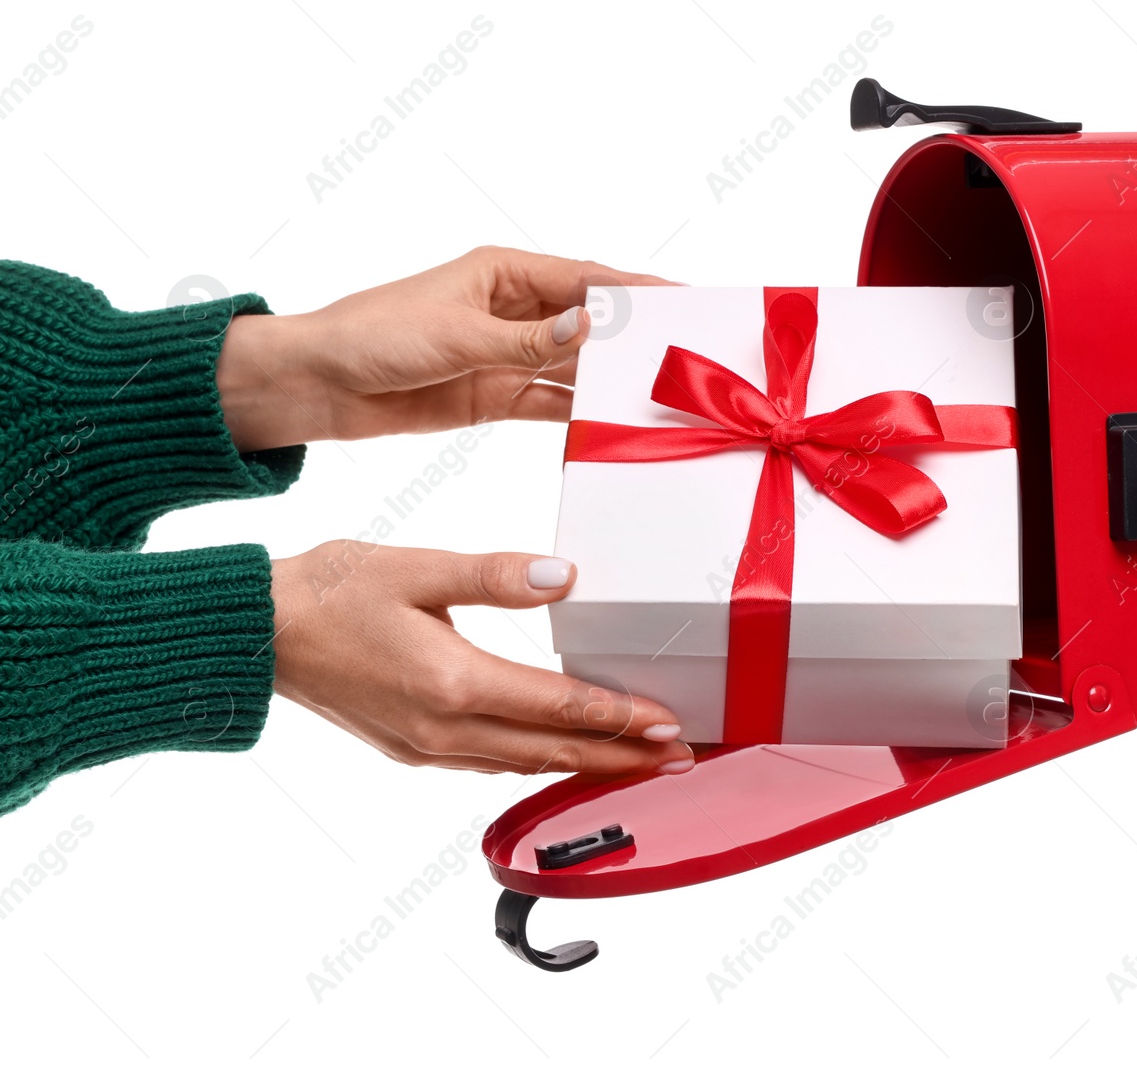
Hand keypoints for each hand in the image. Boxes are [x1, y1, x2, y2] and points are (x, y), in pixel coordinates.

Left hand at [217, 247, 672, 452]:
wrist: (313, 384)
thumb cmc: (371, 336)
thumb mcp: (454, 336)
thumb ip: (525, 340)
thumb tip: (589, 328)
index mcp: (504, 274)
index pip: (588, 280)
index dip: (639, 289)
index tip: (687, 299)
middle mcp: (513, 311)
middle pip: (590, 326)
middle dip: (635, 341)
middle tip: (686, 360)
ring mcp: (506, 355)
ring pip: (575, 369)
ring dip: (610, 384)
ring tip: (659, 402)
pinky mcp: (494, 395)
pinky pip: (550, 405)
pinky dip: (578, 418)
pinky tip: (610, 431)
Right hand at [270, 541, 693, 776]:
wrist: (258, 633)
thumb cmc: (331, 591)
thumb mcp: (417, 567)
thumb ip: (495, 574)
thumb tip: (563, 576)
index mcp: (451, 683)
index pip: (558, 706)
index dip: (620, 717)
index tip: (669, 723)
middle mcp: (443, 728)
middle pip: (553, 750)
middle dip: (622, 757)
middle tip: (680, 758)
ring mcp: (426, 747)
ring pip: (524, 764)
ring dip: (584, 764)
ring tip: (636, 761)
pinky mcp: (412, 749)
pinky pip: (490, 765)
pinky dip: (536, 762)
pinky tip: (559, 754)